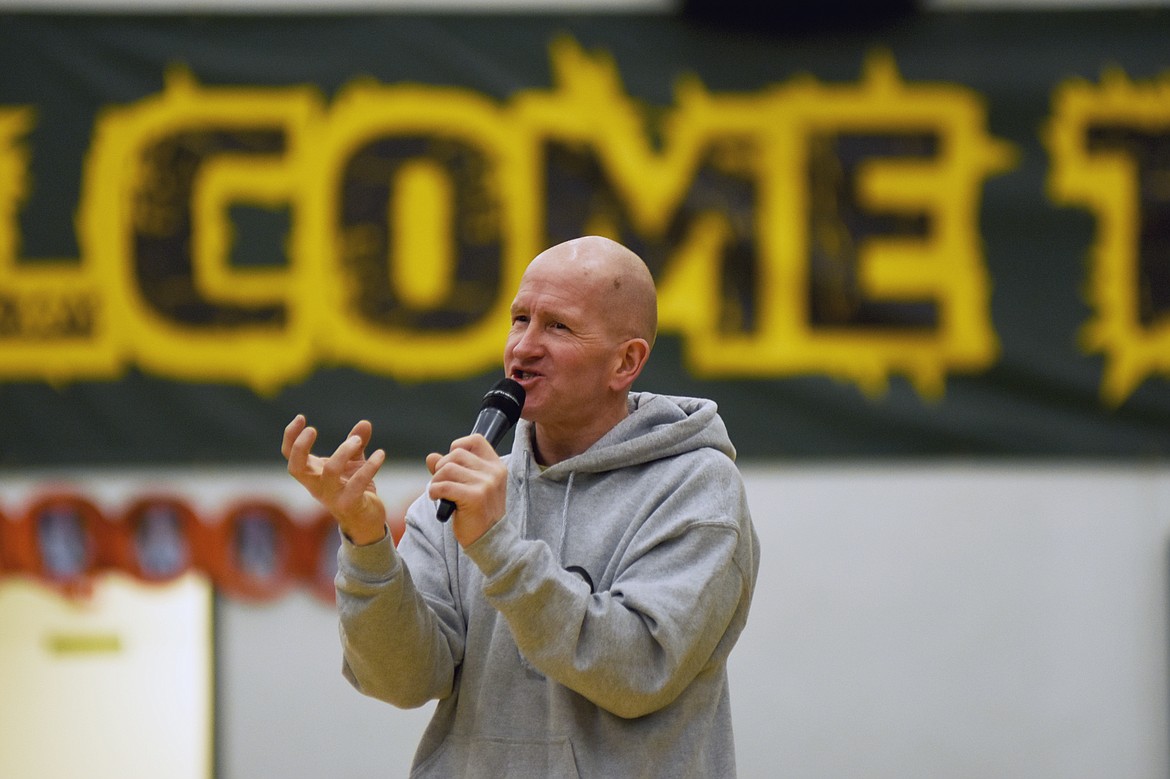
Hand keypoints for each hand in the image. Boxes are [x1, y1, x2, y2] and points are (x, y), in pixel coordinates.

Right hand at [282, 415, 387, 545]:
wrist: (366, 521)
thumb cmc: (355, 489)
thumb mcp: (354, 463)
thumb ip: (356, 443)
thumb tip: (365, 423)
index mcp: (313, 474)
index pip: (291, 456)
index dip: (290, 437)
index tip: (301, 417)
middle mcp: (317, 486)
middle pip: (297, 468)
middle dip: (300, 447)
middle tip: (312, 429)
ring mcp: (332, 496)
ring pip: (330, 472)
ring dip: (343, 452)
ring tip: (357, 440)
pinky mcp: (350, 504)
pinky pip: (357, 484)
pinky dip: (370, 467)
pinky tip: (380, 454)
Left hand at [426, 434, 507, 546]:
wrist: (490, 541)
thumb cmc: (478, 513)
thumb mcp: (469, 487)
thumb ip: (451, 469)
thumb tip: (431, 457)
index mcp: (496, 466)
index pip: (475, 440)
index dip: (458, 447)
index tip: (452, 465)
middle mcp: (494, 472)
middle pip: (456, 454)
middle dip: (441, 468)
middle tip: (442, 485)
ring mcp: (486, 484)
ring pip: (447, 468)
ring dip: (436, 481)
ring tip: (440, 494)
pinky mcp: (475, 497)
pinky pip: (443, 485)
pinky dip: (434, 492)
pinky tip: (437, 499)